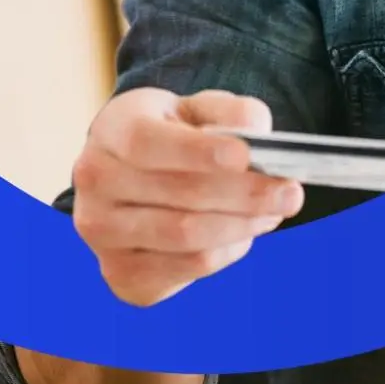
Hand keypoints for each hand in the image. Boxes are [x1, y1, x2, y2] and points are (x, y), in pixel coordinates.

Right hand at [71, 88, 305, 306]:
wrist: (134, 172)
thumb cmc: (174, 134)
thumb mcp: (201, 108)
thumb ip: (233, 113)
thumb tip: (257, 136)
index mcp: (111, 130)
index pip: (147, 144)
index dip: (198, 152)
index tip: (247, 156)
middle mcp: (94, 183)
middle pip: (178, 196)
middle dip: (245, 195)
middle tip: (291, 193)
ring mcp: (100, 234)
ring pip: (187, 237)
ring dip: (243, 225)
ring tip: (275, 211)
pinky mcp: (120, 275)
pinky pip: (189, 268)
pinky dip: (227, 251)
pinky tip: (243, 232)